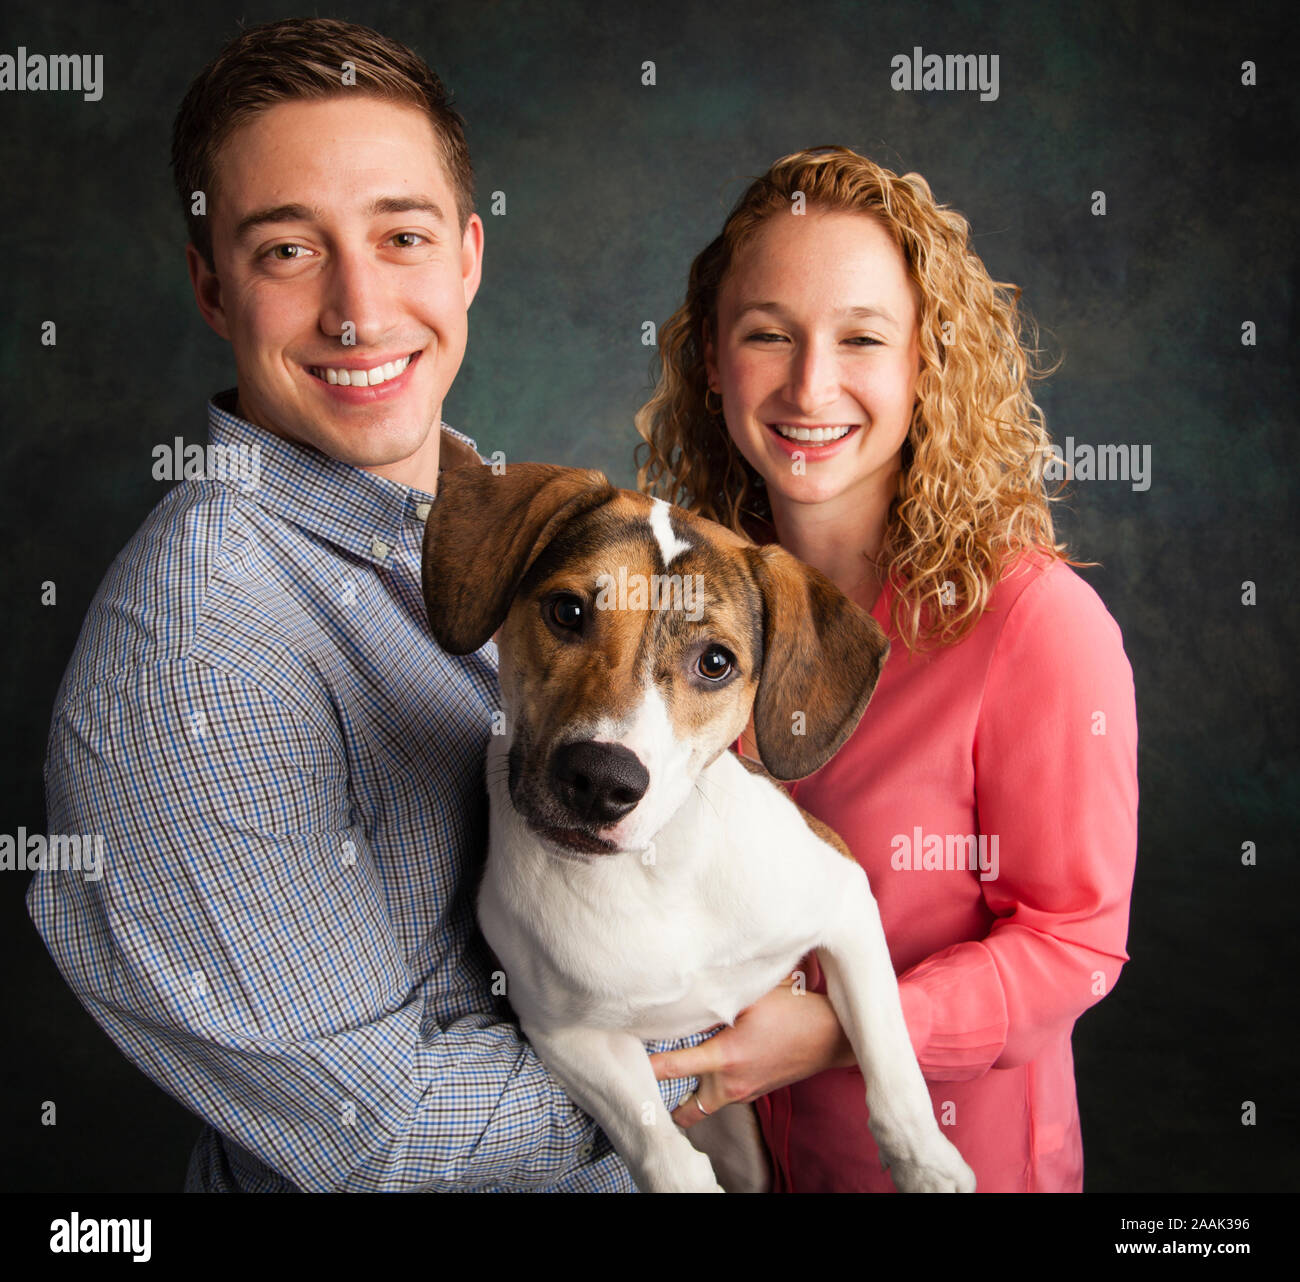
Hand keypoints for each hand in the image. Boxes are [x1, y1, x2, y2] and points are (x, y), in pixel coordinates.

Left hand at [648, 976, 854, 1129]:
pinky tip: (707, 1068)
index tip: (623, 1062)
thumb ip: (720, 992)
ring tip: (666, 1082)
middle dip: (664, 1107)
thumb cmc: (794, 1010)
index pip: (674, 1067)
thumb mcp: (755, 994)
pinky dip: (710, 1089)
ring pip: (705, 1105)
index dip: (647, 1068)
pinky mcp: (754, 1091)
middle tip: (641, 1091)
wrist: (831, 1037)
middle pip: (686, 1111)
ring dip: (688, 1097)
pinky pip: (724, 1096)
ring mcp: (744, 1092)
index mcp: (725, 1056)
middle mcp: (731, 1082)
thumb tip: (687, 981)